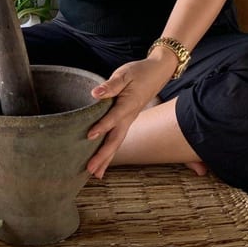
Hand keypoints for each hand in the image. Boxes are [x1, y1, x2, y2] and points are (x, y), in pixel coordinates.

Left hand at [85, 58, 171, 178]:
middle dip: (103, 156)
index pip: (113, 117)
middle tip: (90, 170)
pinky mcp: (127, 121)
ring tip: (95, 174)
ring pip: (117, 142)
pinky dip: (111, 151)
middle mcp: (129, 116)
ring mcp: (129, 120)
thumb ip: (111, 85)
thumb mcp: (124, 74)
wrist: (158, 73)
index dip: (102, 126)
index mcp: (128, 104)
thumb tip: (95, 93)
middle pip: (115, 139)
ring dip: (106, 158)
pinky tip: (103, 161)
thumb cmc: (140, 72)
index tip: (89, 136)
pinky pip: (118, 139)